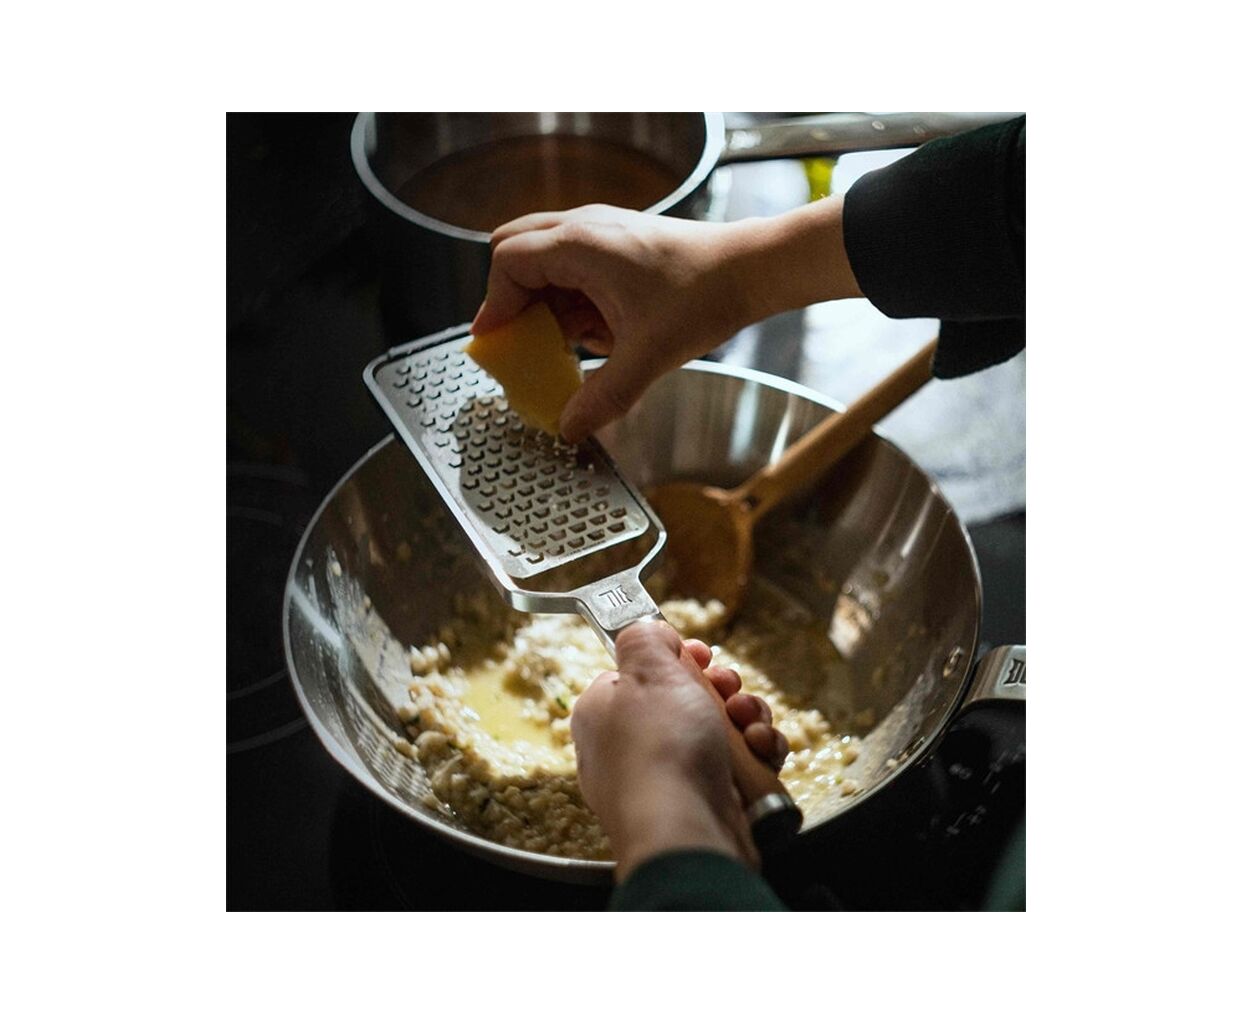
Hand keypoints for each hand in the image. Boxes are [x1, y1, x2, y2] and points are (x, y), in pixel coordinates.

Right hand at [470, 201, 860, 442]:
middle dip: (512, 297)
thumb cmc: (703, 296)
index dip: (495, 304)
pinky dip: (572, 297)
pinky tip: (597, 331)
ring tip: (567, 342)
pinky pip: (574, 266)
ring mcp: (602, 231)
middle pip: (515, 249)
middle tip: (520, 340)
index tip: (495, 342)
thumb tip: (569, 428)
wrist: (750, 269)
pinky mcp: (618, 242)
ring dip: (544, 300)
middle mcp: (584, 227)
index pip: (507, 263)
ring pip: (544, 258)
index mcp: (579, 244)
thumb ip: (603, 396)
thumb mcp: (648, 356)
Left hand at [569, 621, 787, 880]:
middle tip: (728, 688)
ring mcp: (670, 778)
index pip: (638, 672)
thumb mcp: (647, 670)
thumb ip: (644, 639)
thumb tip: (650, 631)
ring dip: (746, 717)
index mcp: (604, 712)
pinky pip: (738, 768)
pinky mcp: (706, 803)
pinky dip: (756, 756)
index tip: (699, 654)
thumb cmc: (660, 750)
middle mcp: (631, 747)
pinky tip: (760, 751)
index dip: (674, 659)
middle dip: (721, 688)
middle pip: (686, 699)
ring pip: (719, 731)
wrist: (686, 831)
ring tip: (748, 722)